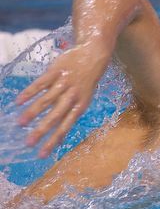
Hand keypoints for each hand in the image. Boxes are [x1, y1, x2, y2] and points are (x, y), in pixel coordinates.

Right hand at [15, 43, 109, 157]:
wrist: (93, 54)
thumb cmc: (86, 80)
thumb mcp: (83, 97)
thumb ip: (70, 110)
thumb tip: (56, 128)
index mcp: (80, 106)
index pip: (66, 127)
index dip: (54, 140)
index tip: (42, 154)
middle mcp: (72, 96)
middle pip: (55, 117)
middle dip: (41, 131)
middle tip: (28, 143)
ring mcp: (64, 83)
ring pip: (46, 101)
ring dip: (32, 113)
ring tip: (20, 124)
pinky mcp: (55, 71)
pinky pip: (40, 83)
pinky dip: (29, 93)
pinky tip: (18, 101)